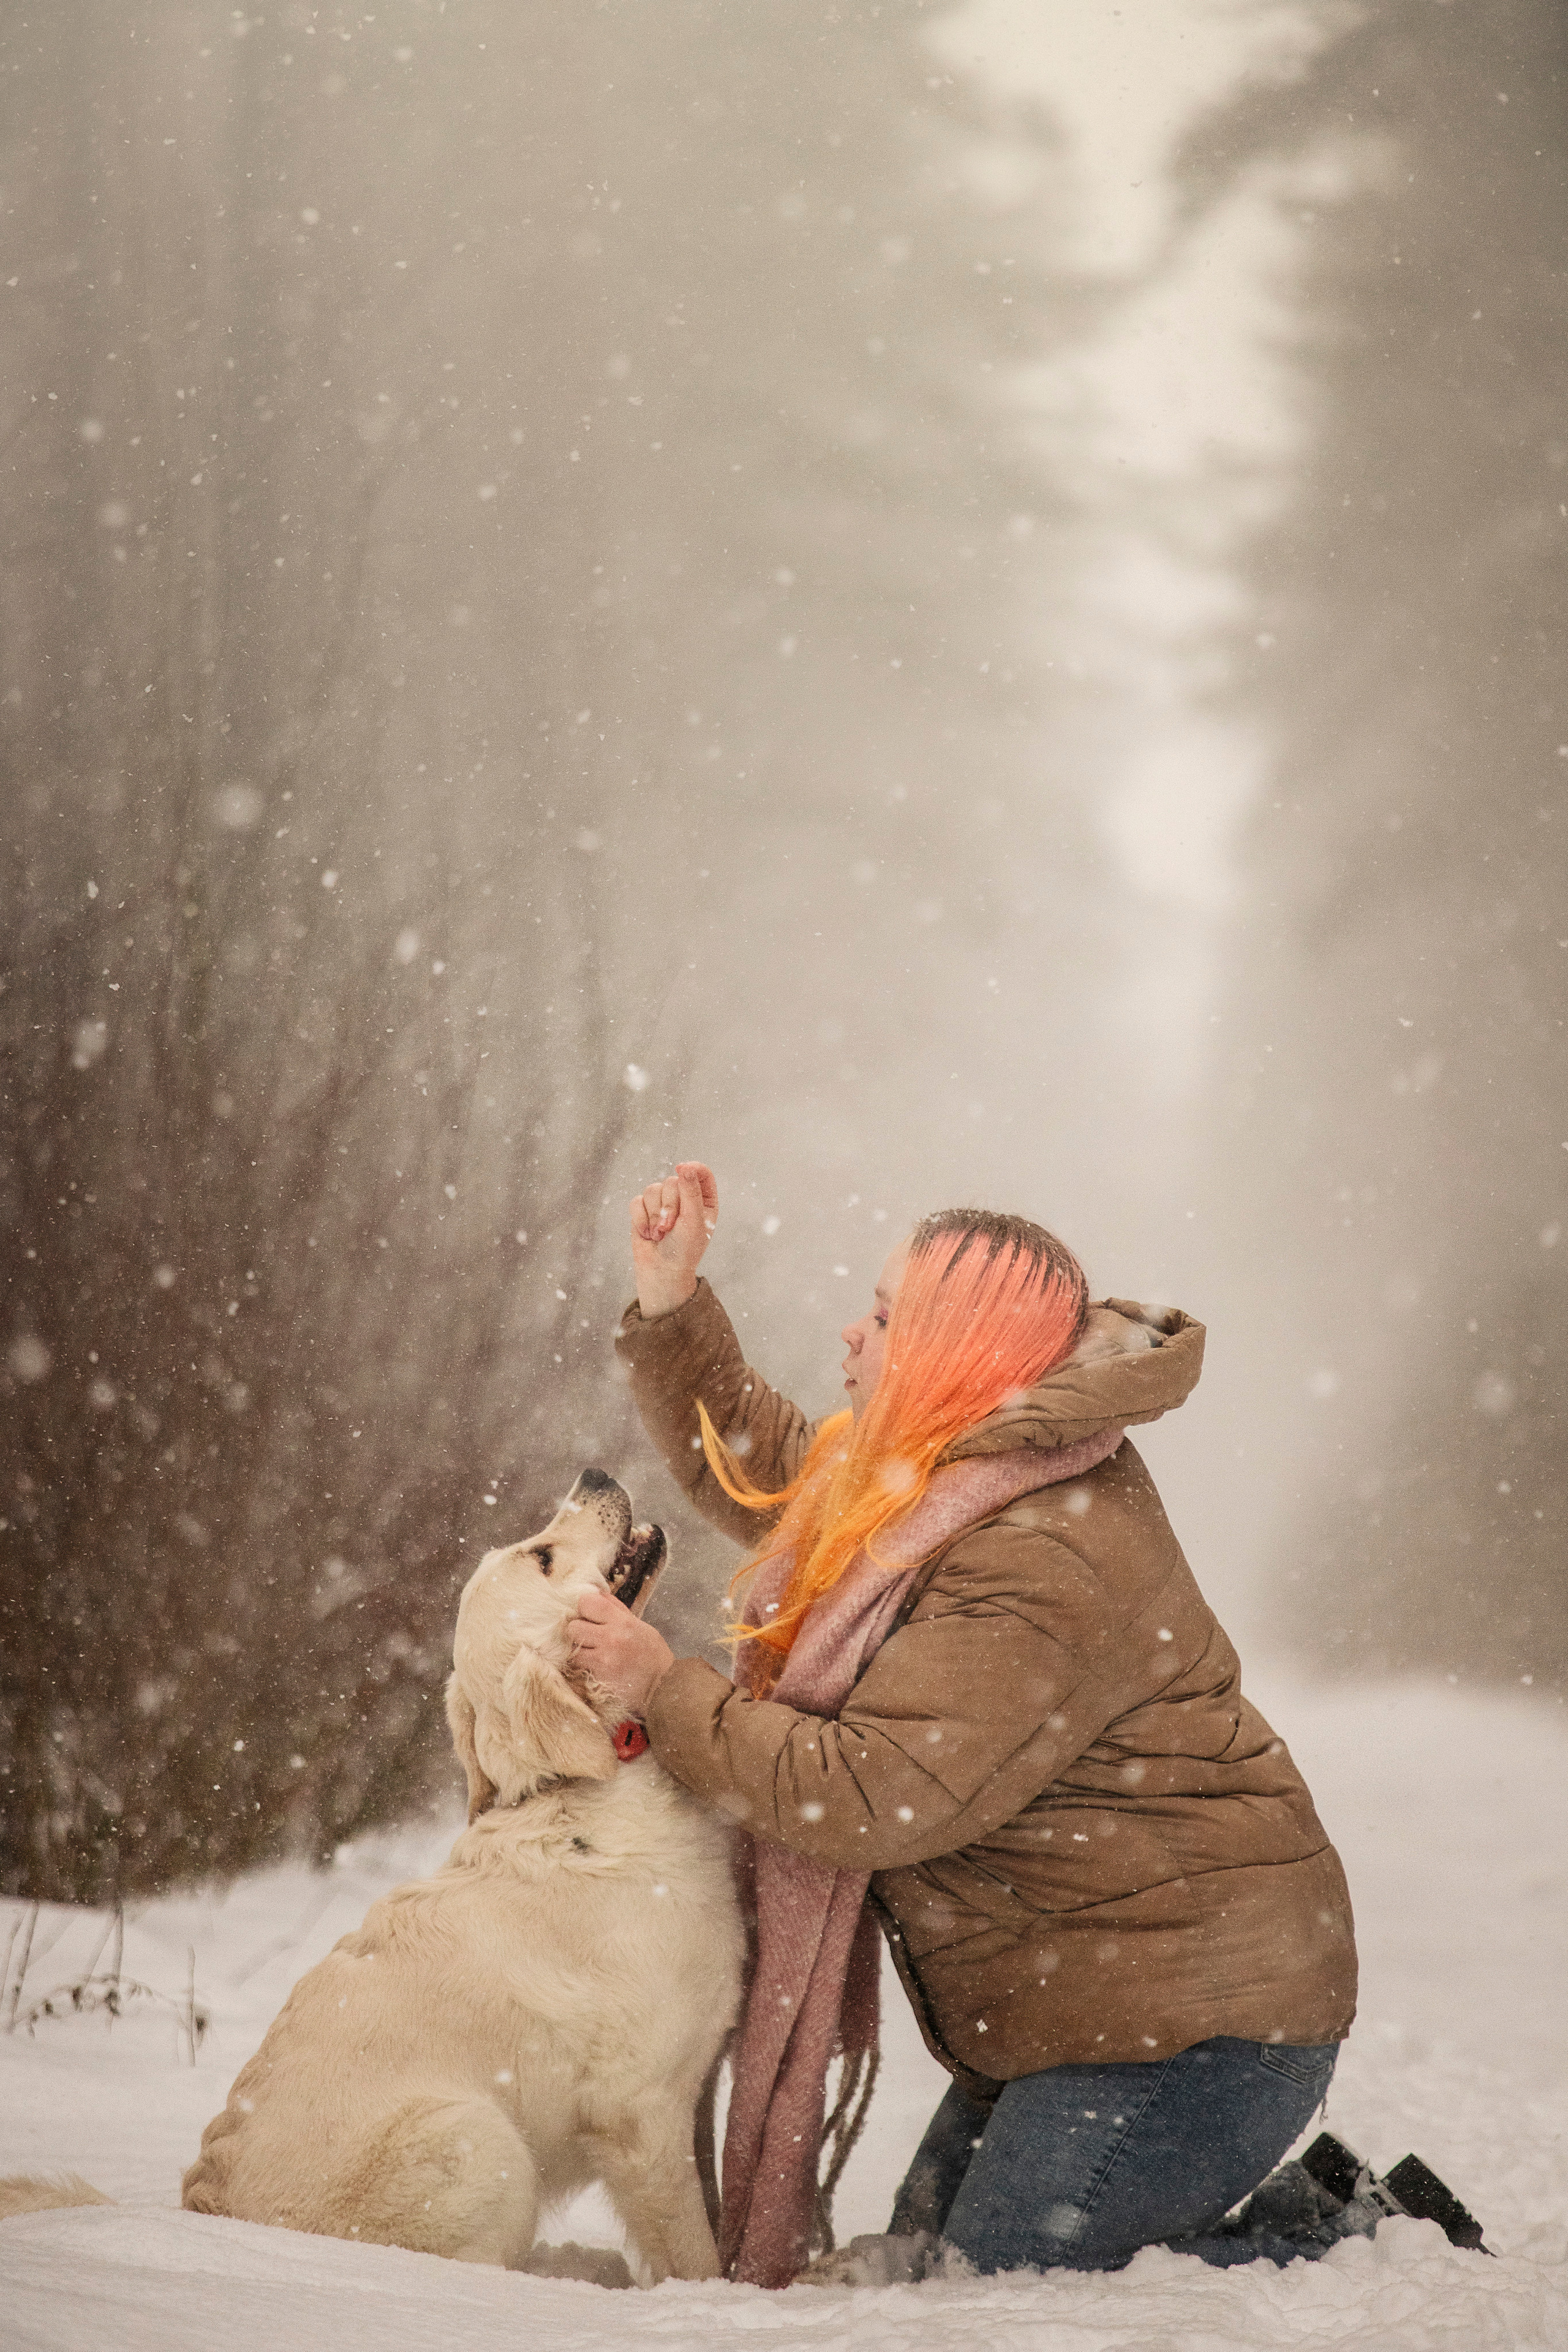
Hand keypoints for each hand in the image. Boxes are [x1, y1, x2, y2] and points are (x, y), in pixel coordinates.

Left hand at [567, 1584, 674, 1717]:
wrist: (661, 1684)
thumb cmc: (651, 1653)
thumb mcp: (638, 1625)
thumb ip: (615, 1609)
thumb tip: (596, 1593)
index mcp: (622, 1621)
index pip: (587, 1602)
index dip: (584, 1607)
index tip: (590, 1615)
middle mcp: (610, 1638)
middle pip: (573, 1627)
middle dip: (578, 1630)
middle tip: (588, 1636)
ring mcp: (602, 1659)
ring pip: (571, 1649)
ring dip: (578, 1650)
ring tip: (589, 1652)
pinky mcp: (597, 1677)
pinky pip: (577, 1667)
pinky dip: (581, 1666)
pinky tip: (592, 1665)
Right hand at [630, 1160, 717, 1317]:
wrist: (662, 1271)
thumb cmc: (684, 1249)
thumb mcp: (693, 1220)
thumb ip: (690, 1192)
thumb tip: (685, 1167)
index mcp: (704, 1200)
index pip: (701, 1173)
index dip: (692, 1168)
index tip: (682, 1170)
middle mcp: (684, 1198)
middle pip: (672, 1181)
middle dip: (668, 1206)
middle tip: (670, 1228)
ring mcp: (662, 1203)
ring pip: (652, 1190)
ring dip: (654, 1216)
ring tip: (659, 1234)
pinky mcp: (643, 1210)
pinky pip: (636, 1201)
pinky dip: (640, 1219)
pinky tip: (647, 1234)